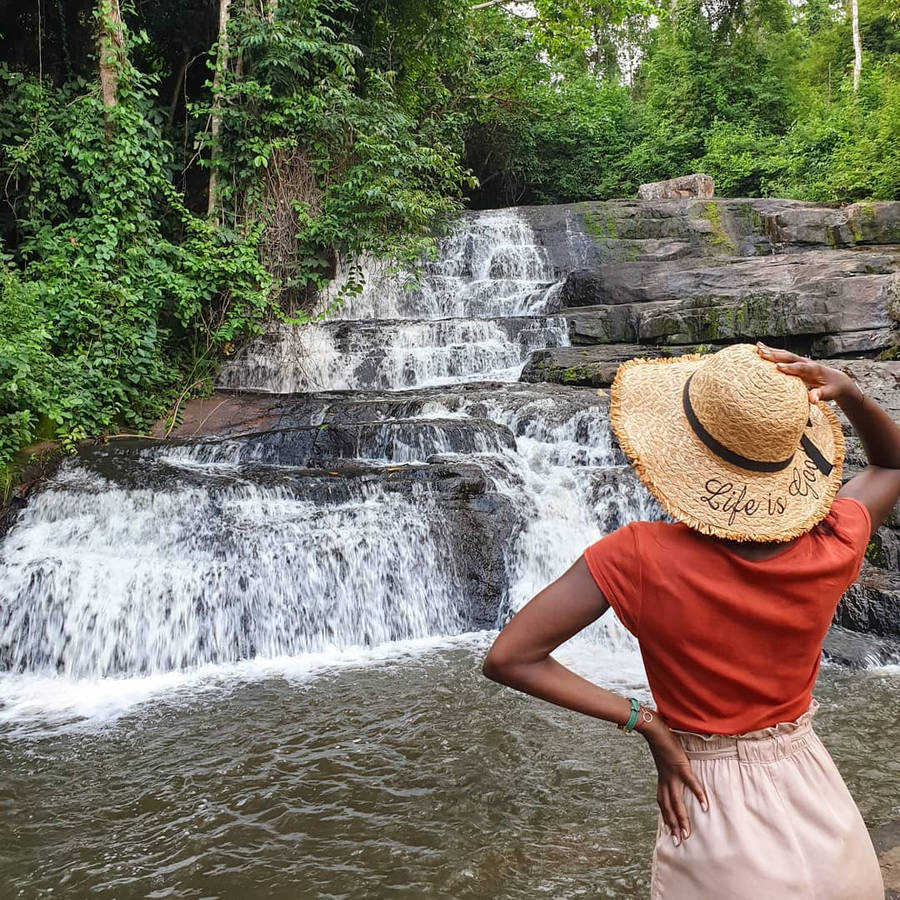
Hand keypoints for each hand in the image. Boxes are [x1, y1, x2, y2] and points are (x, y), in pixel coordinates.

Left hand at [639, 715, 707, 844]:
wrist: (653, 729)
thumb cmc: (661, 743)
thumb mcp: (665, 760)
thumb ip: (670, 769)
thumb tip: (675, 771)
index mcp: (662, 780)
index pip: (663, 804)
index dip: (666, 818)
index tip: (670, 833)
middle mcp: (666, 780)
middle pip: (669, 808)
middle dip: (673, 825)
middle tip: (679, 842)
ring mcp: (672, 775)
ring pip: (677, 801)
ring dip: (682, 818)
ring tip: (688, 833)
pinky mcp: (680, 766)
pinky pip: (691, 783)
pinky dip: (698, 794)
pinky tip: (705, 806)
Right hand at [756, 343, 858, 404]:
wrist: (837, 380)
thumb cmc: (831, 388)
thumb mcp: (828, 394)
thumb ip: (819, 395)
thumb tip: (812, 400)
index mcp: (814, 370)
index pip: (801, 367)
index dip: (790, 367)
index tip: (778, 367)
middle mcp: (807, 362)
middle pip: (790, 357)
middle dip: (776, 355)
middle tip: (762, 353)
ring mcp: (801, 361)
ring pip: (785, 354)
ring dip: (772, 351)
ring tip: (758, 348)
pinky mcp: (796, 362)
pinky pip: (783, 356)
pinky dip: (772, 351)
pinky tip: (761, 348)